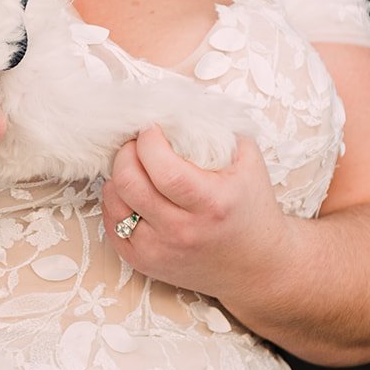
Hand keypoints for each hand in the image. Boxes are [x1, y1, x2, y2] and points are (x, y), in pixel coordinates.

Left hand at [100, 126, 292, 315]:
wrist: (258, 266)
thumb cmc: (251, 207)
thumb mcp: (248, 161)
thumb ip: (217, 129)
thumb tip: (177, 103)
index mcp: (212, 203)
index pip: (163, 169)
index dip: (148, 142)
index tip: (152, 130)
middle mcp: (182, 230)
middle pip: (130, 184)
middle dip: (126, 154)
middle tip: (137, 144)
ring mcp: (160, 250)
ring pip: (114, 203)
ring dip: (118, 176)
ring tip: (135, 167)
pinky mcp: (144, 263)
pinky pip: (111, 226)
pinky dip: (116, 203)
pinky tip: (134, 193)